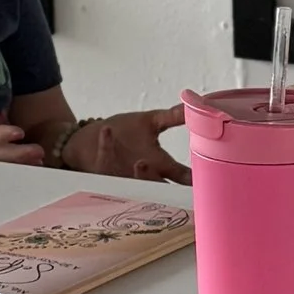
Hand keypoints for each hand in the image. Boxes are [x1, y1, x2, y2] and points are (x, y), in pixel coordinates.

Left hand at [60, 107, 189, 183]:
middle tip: (178, 184)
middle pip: (160, 188)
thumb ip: (172, 116)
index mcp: (159, 165)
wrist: (90, 139)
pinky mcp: (102, 168)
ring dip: (139, 175)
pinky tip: (107, 130)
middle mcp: (143, 175)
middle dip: (167, 188)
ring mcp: (122, 175)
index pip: (180, 177)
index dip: (191, 181)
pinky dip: (106, 145)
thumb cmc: (123, 134)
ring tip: (141, 162)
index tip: (203, 181)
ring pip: (134, 182)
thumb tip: (194, 105)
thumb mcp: (150, 122)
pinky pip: (104, 160)